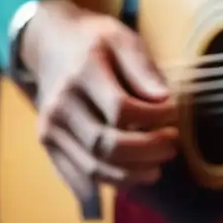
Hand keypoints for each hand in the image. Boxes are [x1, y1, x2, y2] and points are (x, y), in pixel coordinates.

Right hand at [20, 0, 178, 200]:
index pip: (122, 109)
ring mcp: (50, 127)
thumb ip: (144, 68)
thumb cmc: (96, 41)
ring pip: (93, 167)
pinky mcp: (47, 142)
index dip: (155, 118)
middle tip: (172, 146)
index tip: (175, 114)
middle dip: (147, 151)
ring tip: (157, 168)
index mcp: (82, 74)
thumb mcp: (124, 39)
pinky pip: (76, 175)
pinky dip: (106, 183)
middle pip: (106, 144)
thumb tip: (165, 99)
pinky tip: (132, 178)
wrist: (50, 43)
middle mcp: (60, 104)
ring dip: (131, 175)